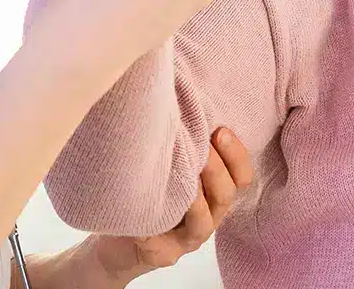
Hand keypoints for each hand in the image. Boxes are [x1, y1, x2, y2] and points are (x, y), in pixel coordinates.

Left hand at [88, 128, 254, 282]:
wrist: (112, 237)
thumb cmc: (141, 193)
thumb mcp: (165, 164)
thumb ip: (180, 143)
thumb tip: (179, 98)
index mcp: (212, 193)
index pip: (241, 177)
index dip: (237, 154)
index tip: (219, 130)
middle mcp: (207, 217)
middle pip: (227, 195)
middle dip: (217, 167)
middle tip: (204, 143)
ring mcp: (187, 239)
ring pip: (204, 221)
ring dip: (196, 196)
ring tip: (186, 173)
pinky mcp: (164, 254)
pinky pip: (170, 241)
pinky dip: (165, 221)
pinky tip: (154, 203)